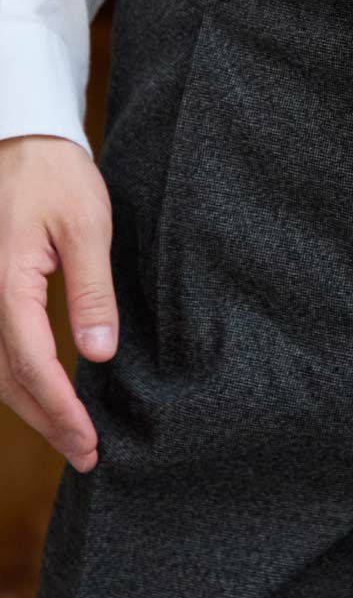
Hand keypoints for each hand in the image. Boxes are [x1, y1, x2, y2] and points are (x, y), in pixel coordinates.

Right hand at [0, 134, 115, 472]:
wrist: (21, 142)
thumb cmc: (56, 177)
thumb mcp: (87, 226)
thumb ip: (91, 291)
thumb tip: (98, 354)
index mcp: (6, 282)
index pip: (32, 364)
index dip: (60, 409)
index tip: (89, 441)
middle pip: (8, 380)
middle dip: (47, 422)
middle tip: (86, 456)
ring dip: (32, 407)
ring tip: (72, 437)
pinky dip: (20, 381)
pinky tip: (47, 395)